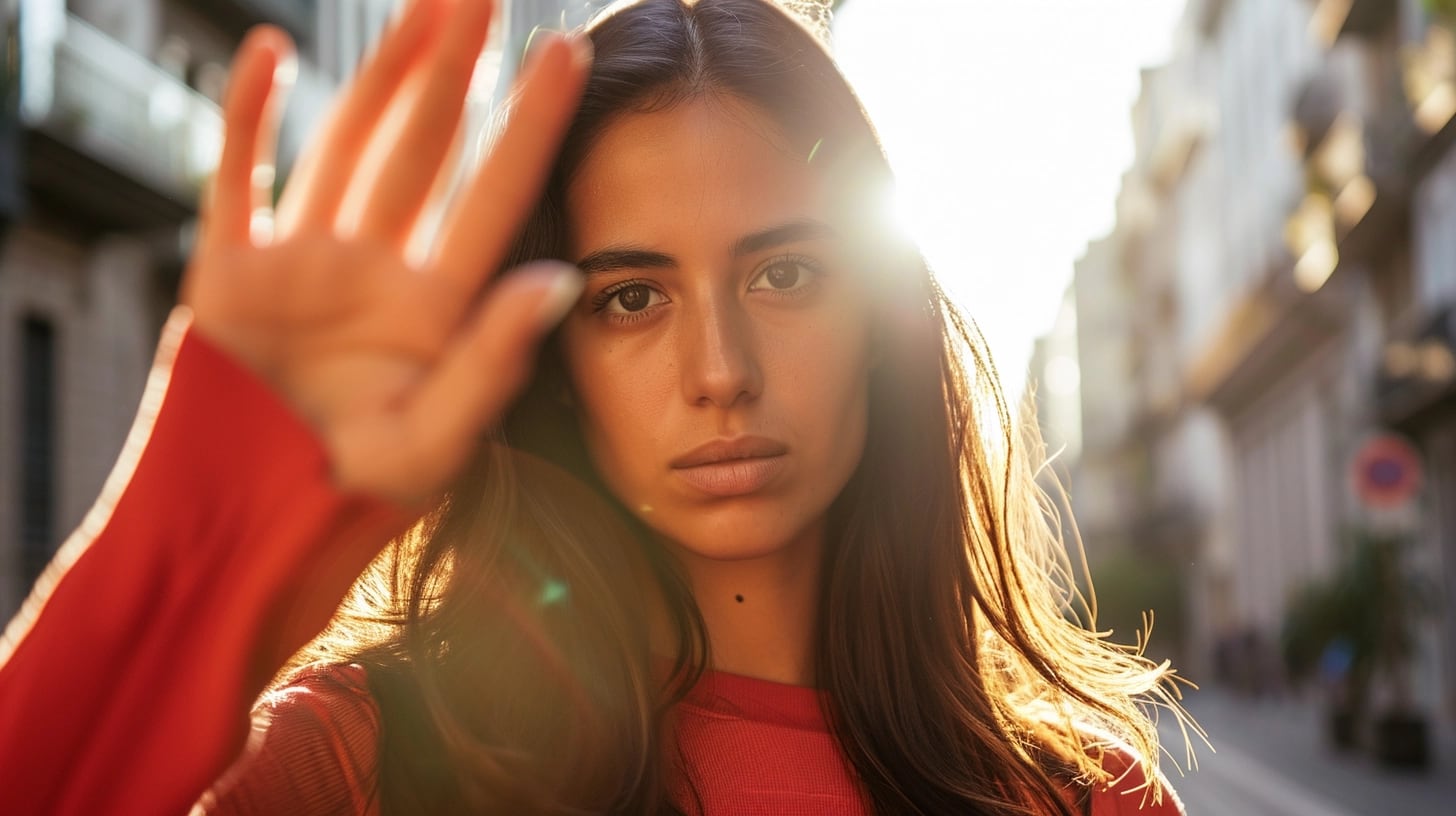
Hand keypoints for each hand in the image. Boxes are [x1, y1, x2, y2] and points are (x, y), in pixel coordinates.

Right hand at [181, 0, 588, 506]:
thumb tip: (562, 279)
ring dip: (382, 74)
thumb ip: (496, 359)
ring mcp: (306, 264)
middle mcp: (378, 271)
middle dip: (457, 69)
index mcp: (437, 309)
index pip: (496, 197)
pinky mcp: (231, 272)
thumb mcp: (437, 440)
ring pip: (350, 146)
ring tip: (425, 6)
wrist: (253, 526)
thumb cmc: (353, 497)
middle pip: (427, 149)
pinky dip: (250, 118)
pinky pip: (239, 179)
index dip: (531, 125)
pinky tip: (272, 53)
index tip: (569, 53)